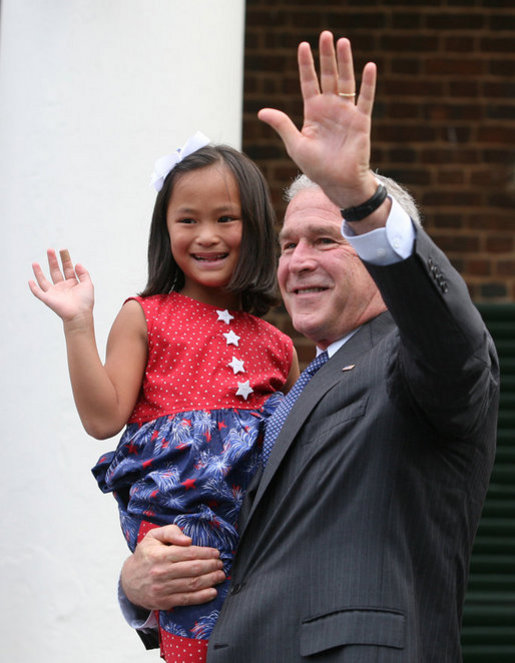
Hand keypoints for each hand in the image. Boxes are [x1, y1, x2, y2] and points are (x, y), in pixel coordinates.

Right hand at [29, 249, 93, 322]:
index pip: (67, 268)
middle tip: (49, 250)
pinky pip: (38, 292)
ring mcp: (54, 293)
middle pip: (55, 271)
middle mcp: (62, 287)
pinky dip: (33, 287)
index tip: (62, 250)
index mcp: (72, 283)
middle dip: (52, 260)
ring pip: (44, 280)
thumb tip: (77, 263)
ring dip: (39, 272)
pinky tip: (30, 280)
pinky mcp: (48, 299)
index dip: (65, 259)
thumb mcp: (88, 284)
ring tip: (35, 263)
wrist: (79, 314)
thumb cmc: (85, 302)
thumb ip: (83, 273)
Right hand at [121, 525, 225, 610]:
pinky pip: (186, 600)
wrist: (128, 581)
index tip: (216, 553)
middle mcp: (161, 572)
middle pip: (193, 569)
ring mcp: (162, 589)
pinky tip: (212, 592)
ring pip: (192, 584)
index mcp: (159, 555)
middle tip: (220, 564)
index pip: (188, 553)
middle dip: (211, 566)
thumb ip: (170, 532)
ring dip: (210, 580)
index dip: (205, 553)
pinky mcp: (164, 602)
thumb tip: (188, 539)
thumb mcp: (153, 537)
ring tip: (220, 575)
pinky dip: (202, 597)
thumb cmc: (145, 555)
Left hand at [258, 31, 377, 207]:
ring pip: (346, 81)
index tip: (303, 45)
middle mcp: (330, 108)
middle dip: (326, 56)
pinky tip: (369, 66)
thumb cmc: (316, 167)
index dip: (306, 65)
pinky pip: (365, 99)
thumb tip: (262, 112)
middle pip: (328, 76)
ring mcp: (346, 113)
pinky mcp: (361, 121)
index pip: (308, 83)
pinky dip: (368, 83)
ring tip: (343, 41)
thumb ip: (282, 125)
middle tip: (325, 34)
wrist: (338, 182)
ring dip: (345, 62)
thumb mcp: (295, 145)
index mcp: (313, 113)